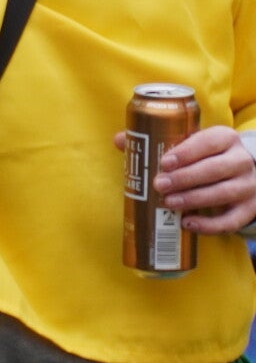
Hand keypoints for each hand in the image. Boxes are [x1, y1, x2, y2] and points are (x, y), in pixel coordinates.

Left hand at [114, 126, 255, 233]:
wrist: (242, 173)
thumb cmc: (206, 156)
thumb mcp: (189, 143)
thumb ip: (156, 140)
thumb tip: (120, 140)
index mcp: (225, 138)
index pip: (209, 141)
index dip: (187, 152)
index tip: (165, 162)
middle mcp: (242, 160)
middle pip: (216, 169)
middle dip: (186, 178)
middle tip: (159, 185)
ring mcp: (249, 186)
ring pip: (225, 193)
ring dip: (195, 199)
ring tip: (169, 203)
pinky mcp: (250, 209)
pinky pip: (233, 220)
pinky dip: (210, 225)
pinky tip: (188, 223)